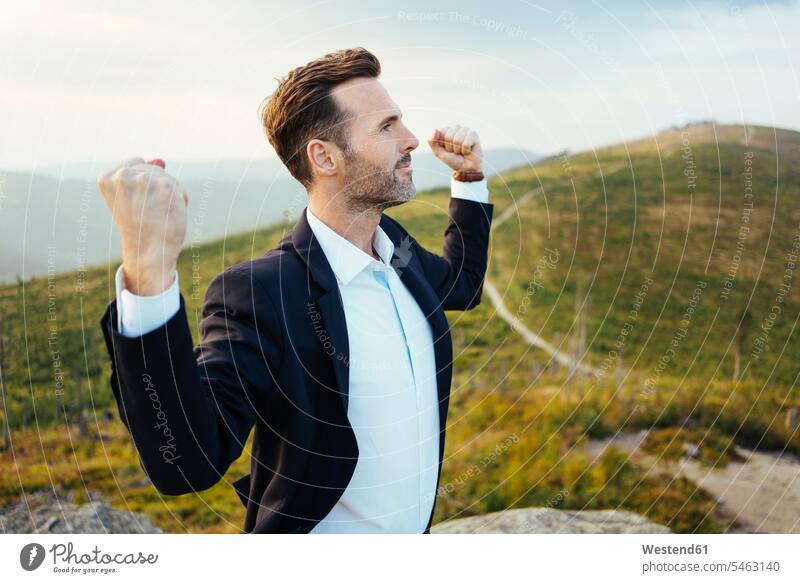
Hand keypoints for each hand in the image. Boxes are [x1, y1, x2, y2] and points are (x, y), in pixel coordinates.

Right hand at [98, 157, 188, 295]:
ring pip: (166, 178)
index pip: (136, 162)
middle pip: (153, 168)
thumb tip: (160, 160)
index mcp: (107, 177)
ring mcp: (145, 180)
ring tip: (158, 213)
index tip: (136, 203)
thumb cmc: (140, 227)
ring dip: (168, 195)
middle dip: (156, 187)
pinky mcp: (166, 186)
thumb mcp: (132, 198)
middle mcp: (123, 176)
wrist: (149, 252)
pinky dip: (180, 200)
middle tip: (148, 211)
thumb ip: (142, 176)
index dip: (142, 184)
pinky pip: (178, 188)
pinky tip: (169, 214)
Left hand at [428, 125, 482, 172]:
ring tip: (461, 151)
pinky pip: (466, 143)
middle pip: (448, 136)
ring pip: (457, 140)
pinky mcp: (474, 134)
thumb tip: (435, 129)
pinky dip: (465, 151)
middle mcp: (456, 128)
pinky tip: (468, 151)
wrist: (465, 168)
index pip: (441, 132)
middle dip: (451, 148)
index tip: (447, 149)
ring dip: (458, 150)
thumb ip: (432, 142)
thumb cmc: (452, 160)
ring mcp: (465, 130)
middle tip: (455, 151)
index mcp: (446, 131)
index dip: (443, 144)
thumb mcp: (438, 153)